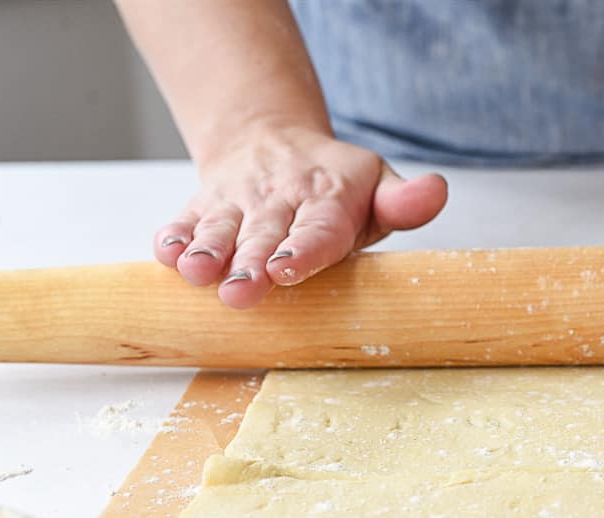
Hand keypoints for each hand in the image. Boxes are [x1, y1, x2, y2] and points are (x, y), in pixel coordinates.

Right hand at [154, 127, 447, 307]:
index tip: (288, 269)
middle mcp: (279, 200)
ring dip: (207, 251)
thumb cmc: (335, 186)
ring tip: (196, 272)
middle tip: (242, 290)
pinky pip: (184, 220)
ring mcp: (237, 204)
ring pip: (220, 229)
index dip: (303, 250)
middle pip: (263, 236)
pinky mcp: (202, 206)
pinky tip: (166, 254)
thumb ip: (404, 201)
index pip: (317, 229)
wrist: (271, 140)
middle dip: (249, 263)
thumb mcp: (376, 186)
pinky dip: (173, 236)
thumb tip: (437, 192)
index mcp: (327, 199)